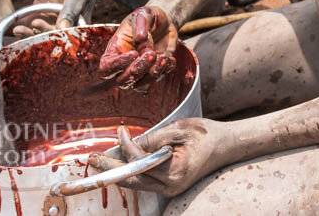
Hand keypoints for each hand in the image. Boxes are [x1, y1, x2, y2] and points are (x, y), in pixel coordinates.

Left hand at [13, 0, 96, 36]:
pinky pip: (29, 22)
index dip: (54, 40)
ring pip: (38, 32)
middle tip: (33, 25)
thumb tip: (62, 28)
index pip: (65, 38)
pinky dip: (22, 25)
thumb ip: (70, 11)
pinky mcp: (39, 14)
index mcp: (76, 27)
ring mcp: (50, 22)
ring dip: (28, 33)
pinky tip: (13, 26)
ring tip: (18, 29)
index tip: (45, 37)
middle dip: (38, 35)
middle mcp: (63, 28)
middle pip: (49, 37)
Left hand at [90, 119, 231, 196]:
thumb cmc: (206, 135)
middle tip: (91, 159)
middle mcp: (170, 186)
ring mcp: (169, 188)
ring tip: (99, 163)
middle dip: (110, 169)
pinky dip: (130, 171)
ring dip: (117, 172)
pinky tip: (118, 164)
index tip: (121, 130)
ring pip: (136, 183)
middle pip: (133, 179)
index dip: (127, 146)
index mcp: (174, 172)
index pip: (141, 161)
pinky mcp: (168, 185)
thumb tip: (132, 143)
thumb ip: (155, 138)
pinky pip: (144, 180)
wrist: (227, 146)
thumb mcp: (180, 130)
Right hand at [98, 6, 177, 89]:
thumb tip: (140, 39)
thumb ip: (141, 24)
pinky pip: (157, 79)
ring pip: (140, 85)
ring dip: (152, 73)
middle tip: (152, 54)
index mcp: (114, 50)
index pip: (106, 68)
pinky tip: (169, 58)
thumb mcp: (143, 13)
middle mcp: (124, 65)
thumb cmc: (147, 17)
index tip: (133, 53)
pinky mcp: (154, 72)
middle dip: (138, 69)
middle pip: (123, 81)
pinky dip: (164, 71)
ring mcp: (139, 71)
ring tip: (163, 57)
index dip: (118, 65)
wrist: (163, 21)